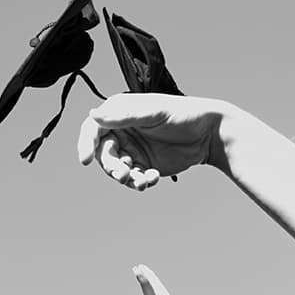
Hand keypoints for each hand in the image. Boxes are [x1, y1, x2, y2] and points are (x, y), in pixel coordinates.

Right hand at [76, 94, 232, 191]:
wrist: (209, 133)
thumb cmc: (182, 113)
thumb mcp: (153, 112)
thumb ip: (124, 115)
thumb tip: (93, 115)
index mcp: (120, 113)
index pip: (93, 129)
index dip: (85, 144)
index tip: (85, 161)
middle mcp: (122, 132)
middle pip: (104, 154)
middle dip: (112, 167)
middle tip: (125, 175)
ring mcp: (133, 150)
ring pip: (118, 169)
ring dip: (126, 178)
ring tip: (143, 182)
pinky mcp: (145, 165)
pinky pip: (134, 178)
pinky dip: (141, 182)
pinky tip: (154, 179)